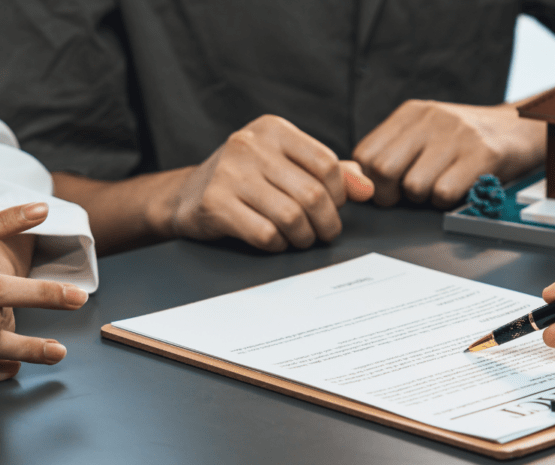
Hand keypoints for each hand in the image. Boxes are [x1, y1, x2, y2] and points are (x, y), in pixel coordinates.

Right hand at [150, 115, 373, 251]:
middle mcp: (249, 145)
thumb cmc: (246, 180)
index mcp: (273, 129)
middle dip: (326, 222)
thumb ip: (329, 173)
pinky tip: (275, 241)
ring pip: (292, 217)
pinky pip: (265, 234)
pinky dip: (278, 245)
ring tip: (301, 238)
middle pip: (313, 194)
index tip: (334, 207)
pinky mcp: (214, 204)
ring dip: (304, 237)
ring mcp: (229, 174)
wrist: (186, 196)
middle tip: (324, 233)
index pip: (327, 164)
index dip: (340, 193)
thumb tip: (367, 188)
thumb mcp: (286, 165)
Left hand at [353, 100, 543, 207]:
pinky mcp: (482, 155)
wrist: (522, 128)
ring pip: (414, 186)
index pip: (366, 153)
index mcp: (412, 112)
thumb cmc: (467, 139)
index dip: (370, 180)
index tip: (387, 189)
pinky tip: (460, 188)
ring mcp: (457, 136)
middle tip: (408, 196)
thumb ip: (394, 150)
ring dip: (424, 198)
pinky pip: (445, 193)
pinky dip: (448, 201)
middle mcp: (431, 119)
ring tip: (441, 185)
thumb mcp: (427, 131)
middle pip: (382, 170)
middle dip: (391, 194)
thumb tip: (357, 182)